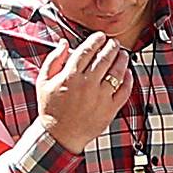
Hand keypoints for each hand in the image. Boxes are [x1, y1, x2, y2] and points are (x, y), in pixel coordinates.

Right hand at [37, 34, 132, 152]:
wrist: (59, 135)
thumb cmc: (51, 108)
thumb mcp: (43, 82)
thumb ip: (53, 60)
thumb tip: (64, 43)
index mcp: (70, 76)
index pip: (86, 51)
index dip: (96, 40)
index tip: (101, 36)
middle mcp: (87, 85)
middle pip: (104, 58)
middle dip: (111, 46)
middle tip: (114, 42)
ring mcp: (100, 97)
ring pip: (116, 72)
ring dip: (122, 59)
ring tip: (123, 54)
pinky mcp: (110, 109)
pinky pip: (124, 91)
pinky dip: (128, 79)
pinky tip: (128, 72)